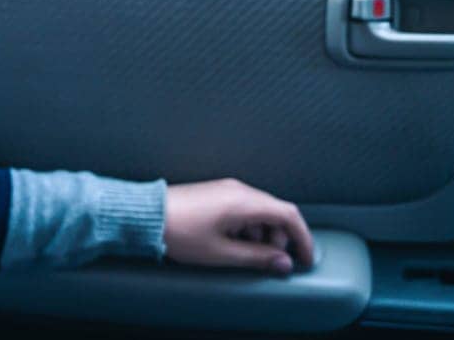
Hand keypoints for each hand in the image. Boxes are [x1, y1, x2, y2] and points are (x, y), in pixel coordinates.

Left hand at [162, 178, 313, 275]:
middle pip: (276, 212)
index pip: (289, 214)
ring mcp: (227, 189)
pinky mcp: (217, 194)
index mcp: (245, 202)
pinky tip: (232, 242)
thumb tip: (282, 263)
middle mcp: (240, 190)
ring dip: (262, 235)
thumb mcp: (222, 253)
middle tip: (269, 261)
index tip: (306, 258)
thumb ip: (257, 258)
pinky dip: (248, 227)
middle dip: (279, 239)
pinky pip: (244, 209)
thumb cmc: (181, 233)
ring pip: (260, 211)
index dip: (303, 237)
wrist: (148, 216)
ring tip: (244, 254)